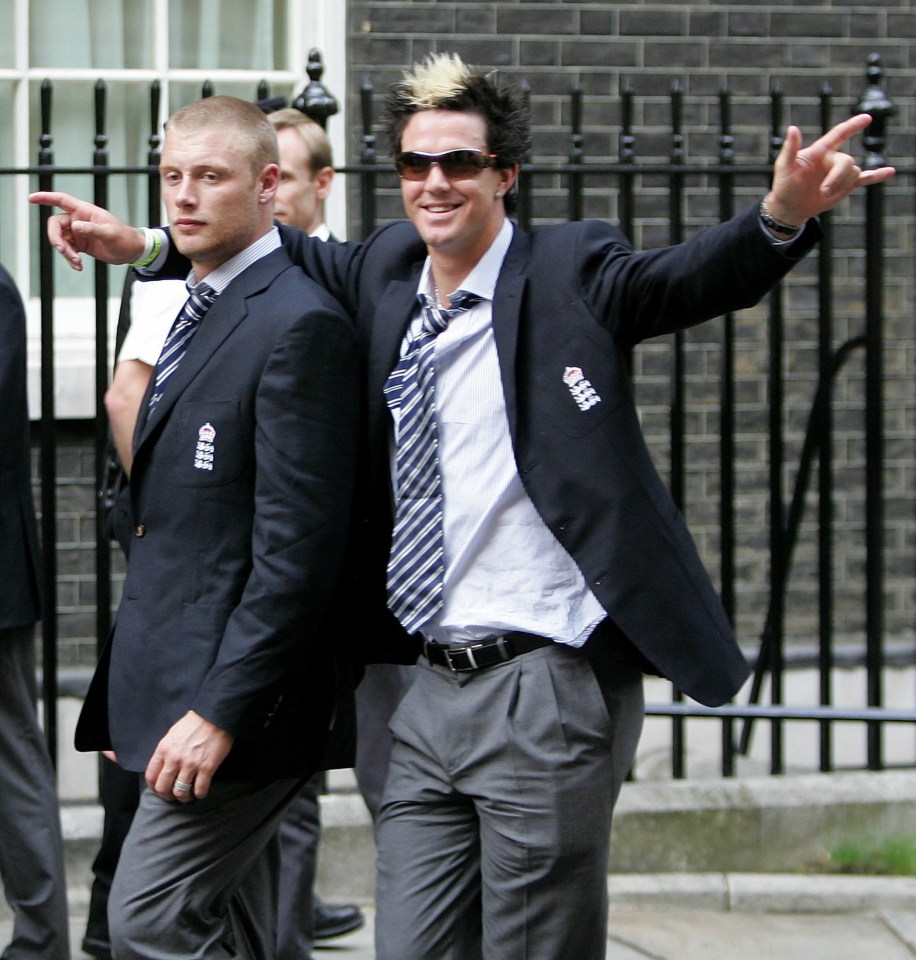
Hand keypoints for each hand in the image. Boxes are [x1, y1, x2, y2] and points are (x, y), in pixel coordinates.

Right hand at [28, 191, 146, 271]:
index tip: (31, 198)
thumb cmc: (125, 238)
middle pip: (55, 225)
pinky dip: (70, 259)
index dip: (45, 198)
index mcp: (85, 211)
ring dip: (65, 252)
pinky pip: (68, 250)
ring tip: (77, 263)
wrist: (133, 252)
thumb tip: (74, 226)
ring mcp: (79, 232)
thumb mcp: (110, 234)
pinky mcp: (81, 245)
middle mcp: (79, 220)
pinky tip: (79, 266)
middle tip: (65, 252)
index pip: (61, 200)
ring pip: (60, 240)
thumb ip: (92, 229)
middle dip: (56, 239)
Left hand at [145, 710, 233, 802]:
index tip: (160, 789)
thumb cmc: (194, 722)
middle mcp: (174, 759)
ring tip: (188, 796)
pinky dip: (200, 794)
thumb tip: (163, 764)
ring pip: (181, 792)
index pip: (151, 776)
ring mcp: (190, 764)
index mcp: (164, 750)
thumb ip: (166, 750)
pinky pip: (200, 789)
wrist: (215, 716)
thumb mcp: (173, 733)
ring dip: (184, 797)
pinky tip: (201, 791)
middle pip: (163, 788)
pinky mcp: (207, 767)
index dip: (154, 787)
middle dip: (167, 796)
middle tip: (173, 796)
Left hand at [765, 114, 895, 227]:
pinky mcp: (845, 186)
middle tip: (824, 191)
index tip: (866, 118)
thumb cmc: (784, 184)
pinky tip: (890, 172)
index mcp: (820, 151)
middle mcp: (833, 159)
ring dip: (841, 185)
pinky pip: (865, 178)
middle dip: (837, 177)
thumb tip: (793, 128)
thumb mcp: (784, 166)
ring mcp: (840, 172)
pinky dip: (877, 175)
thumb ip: (790, 148)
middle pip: (847, 162)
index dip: (852, 126)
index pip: (839, 134)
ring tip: (824, 195)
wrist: (790, 206)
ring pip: (853, 174)